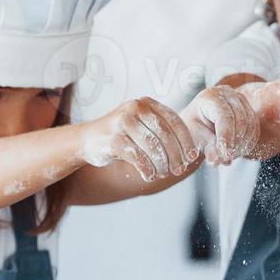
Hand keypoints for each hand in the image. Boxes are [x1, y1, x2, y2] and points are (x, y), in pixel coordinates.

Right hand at [78, 97, 197, 181]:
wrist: (87, 139)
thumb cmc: (122, 135)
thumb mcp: (142, 126)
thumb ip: (163, 131)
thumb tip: (191, 153)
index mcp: (147, 103)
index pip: (174, 121)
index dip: (186, 140)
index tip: (192, 157)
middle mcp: (135, 108)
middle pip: (165, 135)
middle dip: (176, 155)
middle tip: (179, 170)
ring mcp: (123, 122)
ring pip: (153, 147)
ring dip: (161, 164)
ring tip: (162, 173)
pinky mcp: (113, 138)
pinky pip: (138, 157)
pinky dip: (147, 169)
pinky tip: (149, 176)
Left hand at [181, 85, 258, 165]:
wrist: (198, 117)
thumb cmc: (194, 125)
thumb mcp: (195, 136)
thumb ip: (206, 147)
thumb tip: (217, 161)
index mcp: (210, 96)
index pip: (224, 116)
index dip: (226, 137)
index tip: (225, 155)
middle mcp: (228, 94)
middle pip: (240, 120)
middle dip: (235, 143)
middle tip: (227, 159)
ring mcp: (241, 100)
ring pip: (251, 125)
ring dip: (243, 144)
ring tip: (230, 156)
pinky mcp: (249, 109)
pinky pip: (255, 128)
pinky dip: (248, 143)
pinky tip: (238, 151)